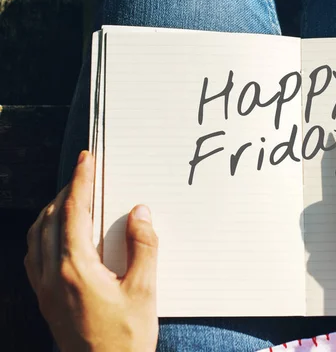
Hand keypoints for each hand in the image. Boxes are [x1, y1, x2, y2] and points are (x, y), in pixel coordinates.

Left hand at [24, 150, 158, 351]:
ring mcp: (43, 289)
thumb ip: (144, 247)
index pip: (73, 213)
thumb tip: (140, 212)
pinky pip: (34, 255)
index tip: (86, 159)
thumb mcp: (144, 291)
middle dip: (67, 190)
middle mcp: (52, 275)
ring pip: (37, 236)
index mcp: (75, 269)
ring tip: (72, 196)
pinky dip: (43, 233)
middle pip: (51, 219)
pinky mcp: (44, 300)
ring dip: (52, 210)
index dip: (81, 181)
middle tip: (85, 172)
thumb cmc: (125, 339)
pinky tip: (57, 234)